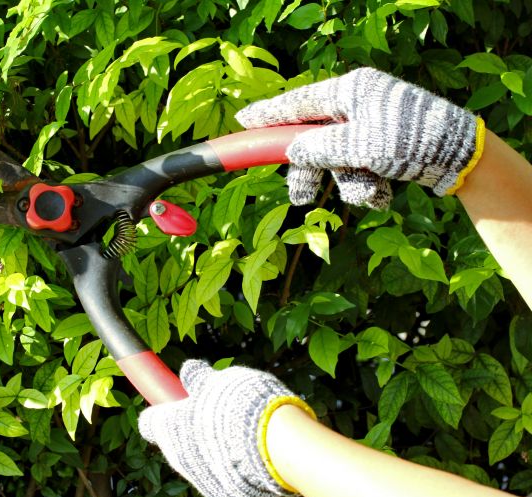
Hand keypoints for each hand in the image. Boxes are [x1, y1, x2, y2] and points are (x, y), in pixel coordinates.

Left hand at [138, 360, 311, 496]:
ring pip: (202, 465)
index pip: (150, 422)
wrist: (275, 445)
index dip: (164, 410)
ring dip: (214, 451)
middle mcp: (178, 459)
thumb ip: (198, 378)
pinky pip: (226, 482)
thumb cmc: (239, 405)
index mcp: (167, 428)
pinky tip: (253, 454)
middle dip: (193, 431)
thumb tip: (188, 371)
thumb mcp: (216, 381)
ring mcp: (202, 484)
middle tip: (217, 414)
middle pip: (178, 445)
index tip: (179, 401)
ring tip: (242, 433)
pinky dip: (235, 470)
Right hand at [235, 67, 483, 208]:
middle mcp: (359, 105)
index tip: (244, 123)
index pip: (298, 103)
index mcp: (350, 91)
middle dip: (314, 171)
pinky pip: (361, 167)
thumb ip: (318, 148)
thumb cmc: (409, 140)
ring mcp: (373, 125)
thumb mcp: (356, 146)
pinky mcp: (386, 146)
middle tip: (300, 197)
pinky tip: (384, 195)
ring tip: (370, 196)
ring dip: (351, 184)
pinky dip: (369, 185)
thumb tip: (292, 152)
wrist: (460, 156)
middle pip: (316, 139)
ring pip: (340, 160)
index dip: (268, 116)